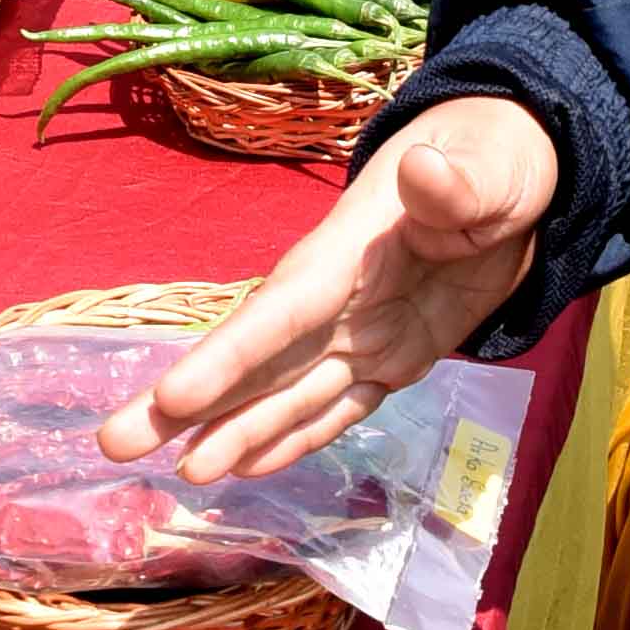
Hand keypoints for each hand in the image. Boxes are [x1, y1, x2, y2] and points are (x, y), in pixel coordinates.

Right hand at [96, 98, 561, 481]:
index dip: (229, 357)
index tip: (175, 396)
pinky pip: (340, 406)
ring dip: (234, 432)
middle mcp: (339, 299)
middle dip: (188, 403)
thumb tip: (428, 172)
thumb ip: (455, 181)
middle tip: (114, 443)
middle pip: (256, 360)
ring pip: (287, 392)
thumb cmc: (497, 155)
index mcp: (348, 251)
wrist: (515, 171)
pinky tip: (247, 465)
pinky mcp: (394, 356)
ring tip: (181, 474)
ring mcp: (362, 332)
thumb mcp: (490, 163)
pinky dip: (296, 436)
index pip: (280, 313)